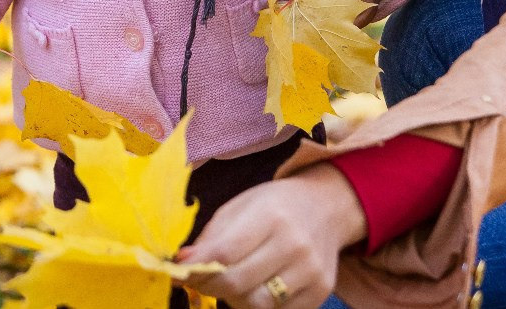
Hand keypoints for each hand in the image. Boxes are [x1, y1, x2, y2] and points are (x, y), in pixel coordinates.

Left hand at [178, 164, 365, 308]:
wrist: (326, 207)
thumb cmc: (275, 206)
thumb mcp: (241, 207)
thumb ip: (212, 237)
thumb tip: (182, 263)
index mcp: (270, 215)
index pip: (224, 253)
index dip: (196, 268)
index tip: (179, 273)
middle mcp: (294, 244)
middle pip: (237, 284)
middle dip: (210, 286)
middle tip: (201, 281)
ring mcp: (310, 271)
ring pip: (256, 305)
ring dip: (235, 299)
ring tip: (232, 283)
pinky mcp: (320, 291)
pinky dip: (260, 305)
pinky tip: (258, 287)